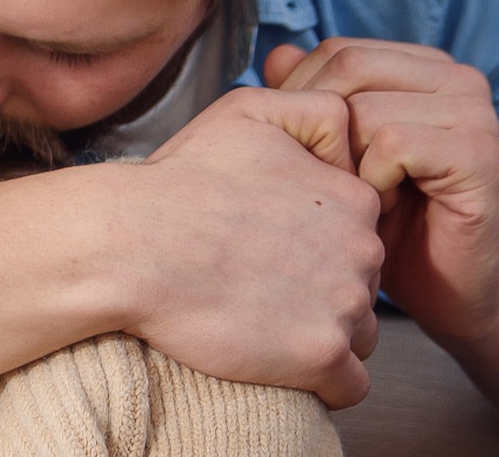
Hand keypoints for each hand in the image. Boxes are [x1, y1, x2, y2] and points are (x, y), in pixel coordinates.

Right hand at [108, 86, 385, 408]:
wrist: (134, 243)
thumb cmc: (181, 179)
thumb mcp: (251, 111)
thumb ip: (316, 112)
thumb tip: (346, 143)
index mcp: (353, 196)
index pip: (362, 234)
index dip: (322, 246)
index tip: (274, 251)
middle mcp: (363, 249)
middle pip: (364, 286)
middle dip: (325, 292)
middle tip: (262, 288)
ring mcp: (345, 304)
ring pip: (360, 336)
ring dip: (324, 336)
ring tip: (266, 326)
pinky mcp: (320, 356)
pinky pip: (350, 387)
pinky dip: (323, 384)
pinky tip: (281, 365)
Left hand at [265, 38, 498, 345]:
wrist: (452, 294)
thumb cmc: (390, 224)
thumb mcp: (339, 156)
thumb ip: (313, 101)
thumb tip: (277, 54)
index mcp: (425, 67)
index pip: (337, 51)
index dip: (301, 99)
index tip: (304, 154)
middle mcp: (458, 78)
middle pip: (347, 69)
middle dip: (318, 128)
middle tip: (329, 180)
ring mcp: (474, 113)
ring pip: (363, 109)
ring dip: (346, 163)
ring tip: (362, 198)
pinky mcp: (478, 154)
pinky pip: (392, 144)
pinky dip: (373, 182)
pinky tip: (384, 208)